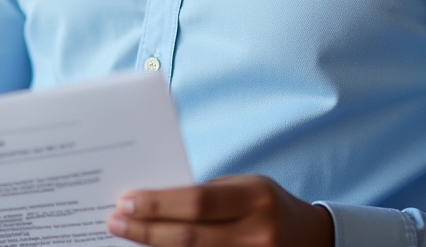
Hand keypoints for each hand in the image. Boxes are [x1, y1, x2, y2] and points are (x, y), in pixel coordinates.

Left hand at [106, 174, 333, 245]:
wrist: (310, 238)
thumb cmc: (266, 203)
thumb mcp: (245, 186)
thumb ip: (207, 195)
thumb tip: (155, 201)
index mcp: (255, 197)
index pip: (197, 201)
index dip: (159, 203)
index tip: (126, 200)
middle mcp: (257, 234)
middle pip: (190, 238)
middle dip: (147, 230)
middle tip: (115, 222)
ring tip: (127, 239)